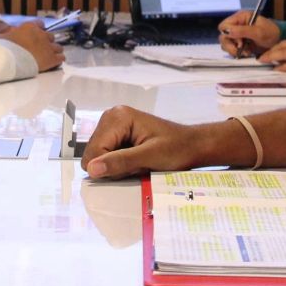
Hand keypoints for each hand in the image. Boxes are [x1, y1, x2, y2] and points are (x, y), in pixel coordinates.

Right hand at [0, 20, 65, 71]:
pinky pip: (61, 58)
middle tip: (42, 49)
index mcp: (30, 27)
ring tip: (50, 57)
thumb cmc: (4, 47)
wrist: (12, 58)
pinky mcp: (52, 58)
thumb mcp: (0, 37)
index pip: (40, 24)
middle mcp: (41, 35)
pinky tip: (55, 64)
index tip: (37, 36)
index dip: (39, 30)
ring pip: (58, 47)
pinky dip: (58, 60)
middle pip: (50, 36)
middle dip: (47, 42)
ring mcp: (48, 46)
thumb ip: (2, 36)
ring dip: (55, 51)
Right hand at [81, 105, 208, 178]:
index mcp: (117, 117)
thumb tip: (92, 169)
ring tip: (137, 163)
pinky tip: (135, 161)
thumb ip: (120, 162)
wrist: (193, 145)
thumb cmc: (177, 149)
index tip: (131, 169)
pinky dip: (118, 163)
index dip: (108, 167)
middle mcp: (111, 117)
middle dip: (112, 165)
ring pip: (98, 156)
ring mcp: (113, 125)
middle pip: (93, 153)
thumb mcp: (150, 157)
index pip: (94, 150)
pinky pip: (106, 155)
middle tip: (136, 165)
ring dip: (116, 165)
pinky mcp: (117, 134)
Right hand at [217, 12, 280, 57]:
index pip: (224, 26)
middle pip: (223, 36)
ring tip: (246, 52)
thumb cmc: (272, 33)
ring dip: (234, 50)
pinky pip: (231, 48)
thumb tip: (227, 31)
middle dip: (231, 45)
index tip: (240, 42)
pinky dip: (237, 52)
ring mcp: (238, 34)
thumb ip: (242, 31)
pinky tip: (247, 53)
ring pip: (226, 43)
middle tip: (241, 48)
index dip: (229, 35)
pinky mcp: (240, 42)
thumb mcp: (258, 32)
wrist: (279, 41)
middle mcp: (237, 25)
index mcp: (241, 17)